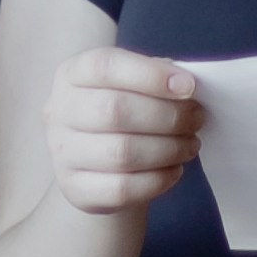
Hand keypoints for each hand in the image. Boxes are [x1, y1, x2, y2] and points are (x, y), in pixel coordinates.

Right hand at [42, 49, 202, 217]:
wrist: (97, 164)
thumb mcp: (132, 85)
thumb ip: (155, 78)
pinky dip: (158, 180)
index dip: (149, 75)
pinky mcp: (74, 189)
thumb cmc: (123, 114)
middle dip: (168, 116)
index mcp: (72, 74)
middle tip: (197, 119)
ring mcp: (62, 153)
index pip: (104, 67)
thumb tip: (186, 85)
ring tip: (190, 145)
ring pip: (121, 153)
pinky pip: (122, 188)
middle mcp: (59, 111)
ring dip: (168, 149)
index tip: (189, 86)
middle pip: (114, 110)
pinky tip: (174, 169)